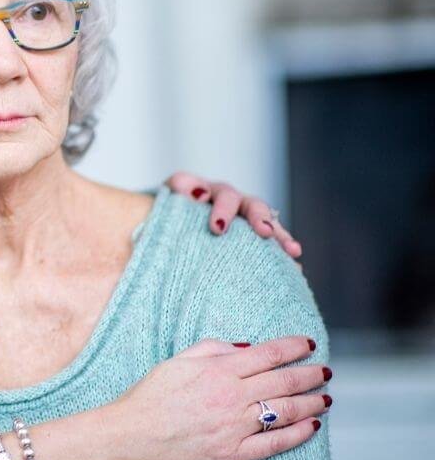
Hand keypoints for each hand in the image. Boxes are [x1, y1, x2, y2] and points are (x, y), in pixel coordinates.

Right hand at [103, 336, 329, 459]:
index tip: (308, 342)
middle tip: (325, 370)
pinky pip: (275, 443)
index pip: (267, 354)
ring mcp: (234, 427)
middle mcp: (230, 397)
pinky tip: (312, 425)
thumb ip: (211, 349)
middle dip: (309, 373)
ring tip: (325, 396)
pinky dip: (299, 433)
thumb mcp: (175, 362)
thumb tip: (245, 346)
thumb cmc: (147, 399)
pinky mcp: (233, 455)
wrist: (127, 439)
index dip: (292, 347)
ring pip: (286, 411)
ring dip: (311, 402)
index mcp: (217, 370)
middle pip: (283, 381)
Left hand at [165, 172, 301, 259]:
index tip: (218, 228)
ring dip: (280, 234)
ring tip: (292, 250)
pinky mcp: (251, 236)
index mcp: (207, 190)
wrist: (167, 223)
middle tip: (264, 231)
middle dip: (257, 217)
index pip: (218, 194)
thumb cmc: (164, 213)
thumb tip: (191, 191)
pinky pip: (271, 243)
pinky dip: (282, 252)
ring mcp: (242, 217)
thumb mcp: (165, 200)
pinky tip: (295, 268)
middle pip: (248, 204)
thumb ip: (176, 190)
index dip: (221, 209)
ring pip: (266, 221)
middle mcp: (228, 201)